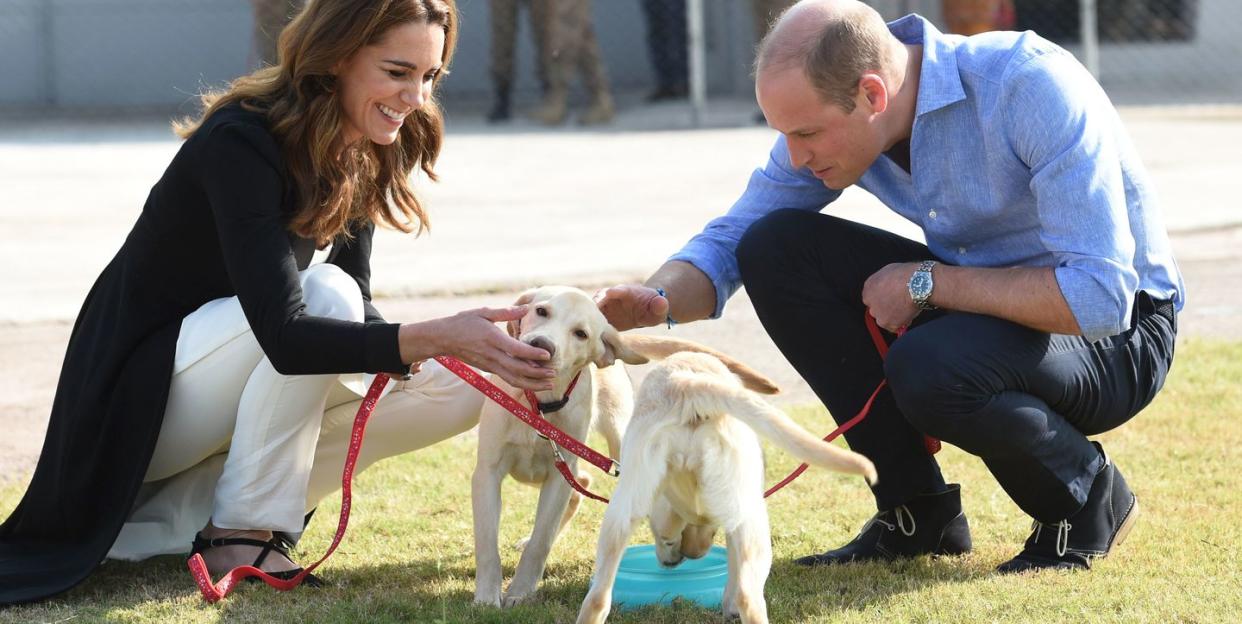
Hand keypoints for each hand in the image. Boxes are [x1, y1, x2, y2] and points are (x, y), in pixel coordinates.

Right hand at [434, 306, 554, 389]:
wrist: (443, 338)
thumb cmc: (463, 322)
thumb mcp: (483, 312)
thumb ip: (506, 312)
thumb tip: (526, 307)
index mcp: (492, 339)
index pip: (516, 350)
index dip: (533, 354)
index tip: (548, 355)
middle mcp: (492, 355)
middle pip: (518, 370)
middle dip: (538, 374)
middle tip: (554, 373)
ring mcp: (490, 364)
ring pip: (513, 379)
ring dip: (532, 384)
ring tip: (549, 383)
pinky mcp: (488, 368)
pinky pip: (508, 377)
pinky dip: (522, 381)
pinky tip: (534, 381)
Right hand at [593, 284, 668, 330]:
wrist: (643, 310)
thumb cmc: (652, 308)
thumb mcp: (659, 308)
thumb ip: (660, 306)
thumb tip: (662, 303)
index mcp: (626, 292)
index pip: (619, 290)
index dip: (614, 291)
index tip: (609, 293)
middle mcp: (611, 297)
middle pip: (599, 299)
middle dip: (595, 306)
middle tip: (590, 316)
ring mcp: (603, 307)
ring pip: (592, 311)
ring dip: (588, 319)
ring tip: (588, 332)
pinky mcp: (599, 318)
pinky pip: (592, 323)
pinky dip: (589, 330)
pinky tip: (590, 341)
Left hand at [861, 262, 920, 332]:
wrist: (917, 284)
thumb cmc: (907, 274)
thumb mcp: (889, 270)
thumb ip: (883, 281)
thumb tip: (887, 285)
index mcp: (868, 286)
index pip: (870, 297)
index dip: (882, 298)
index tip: (890, 298)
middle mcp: (869, 301)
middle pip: (876, 309)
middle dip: (886, 308)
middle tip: (899, 304)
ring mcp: (878, 313)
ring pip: (883, 319)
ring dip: (892, 316)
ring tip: (905, 309)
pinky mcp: (888, 323)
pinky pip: (894, 327)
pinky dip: (901, 323)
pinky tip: (909, 314)